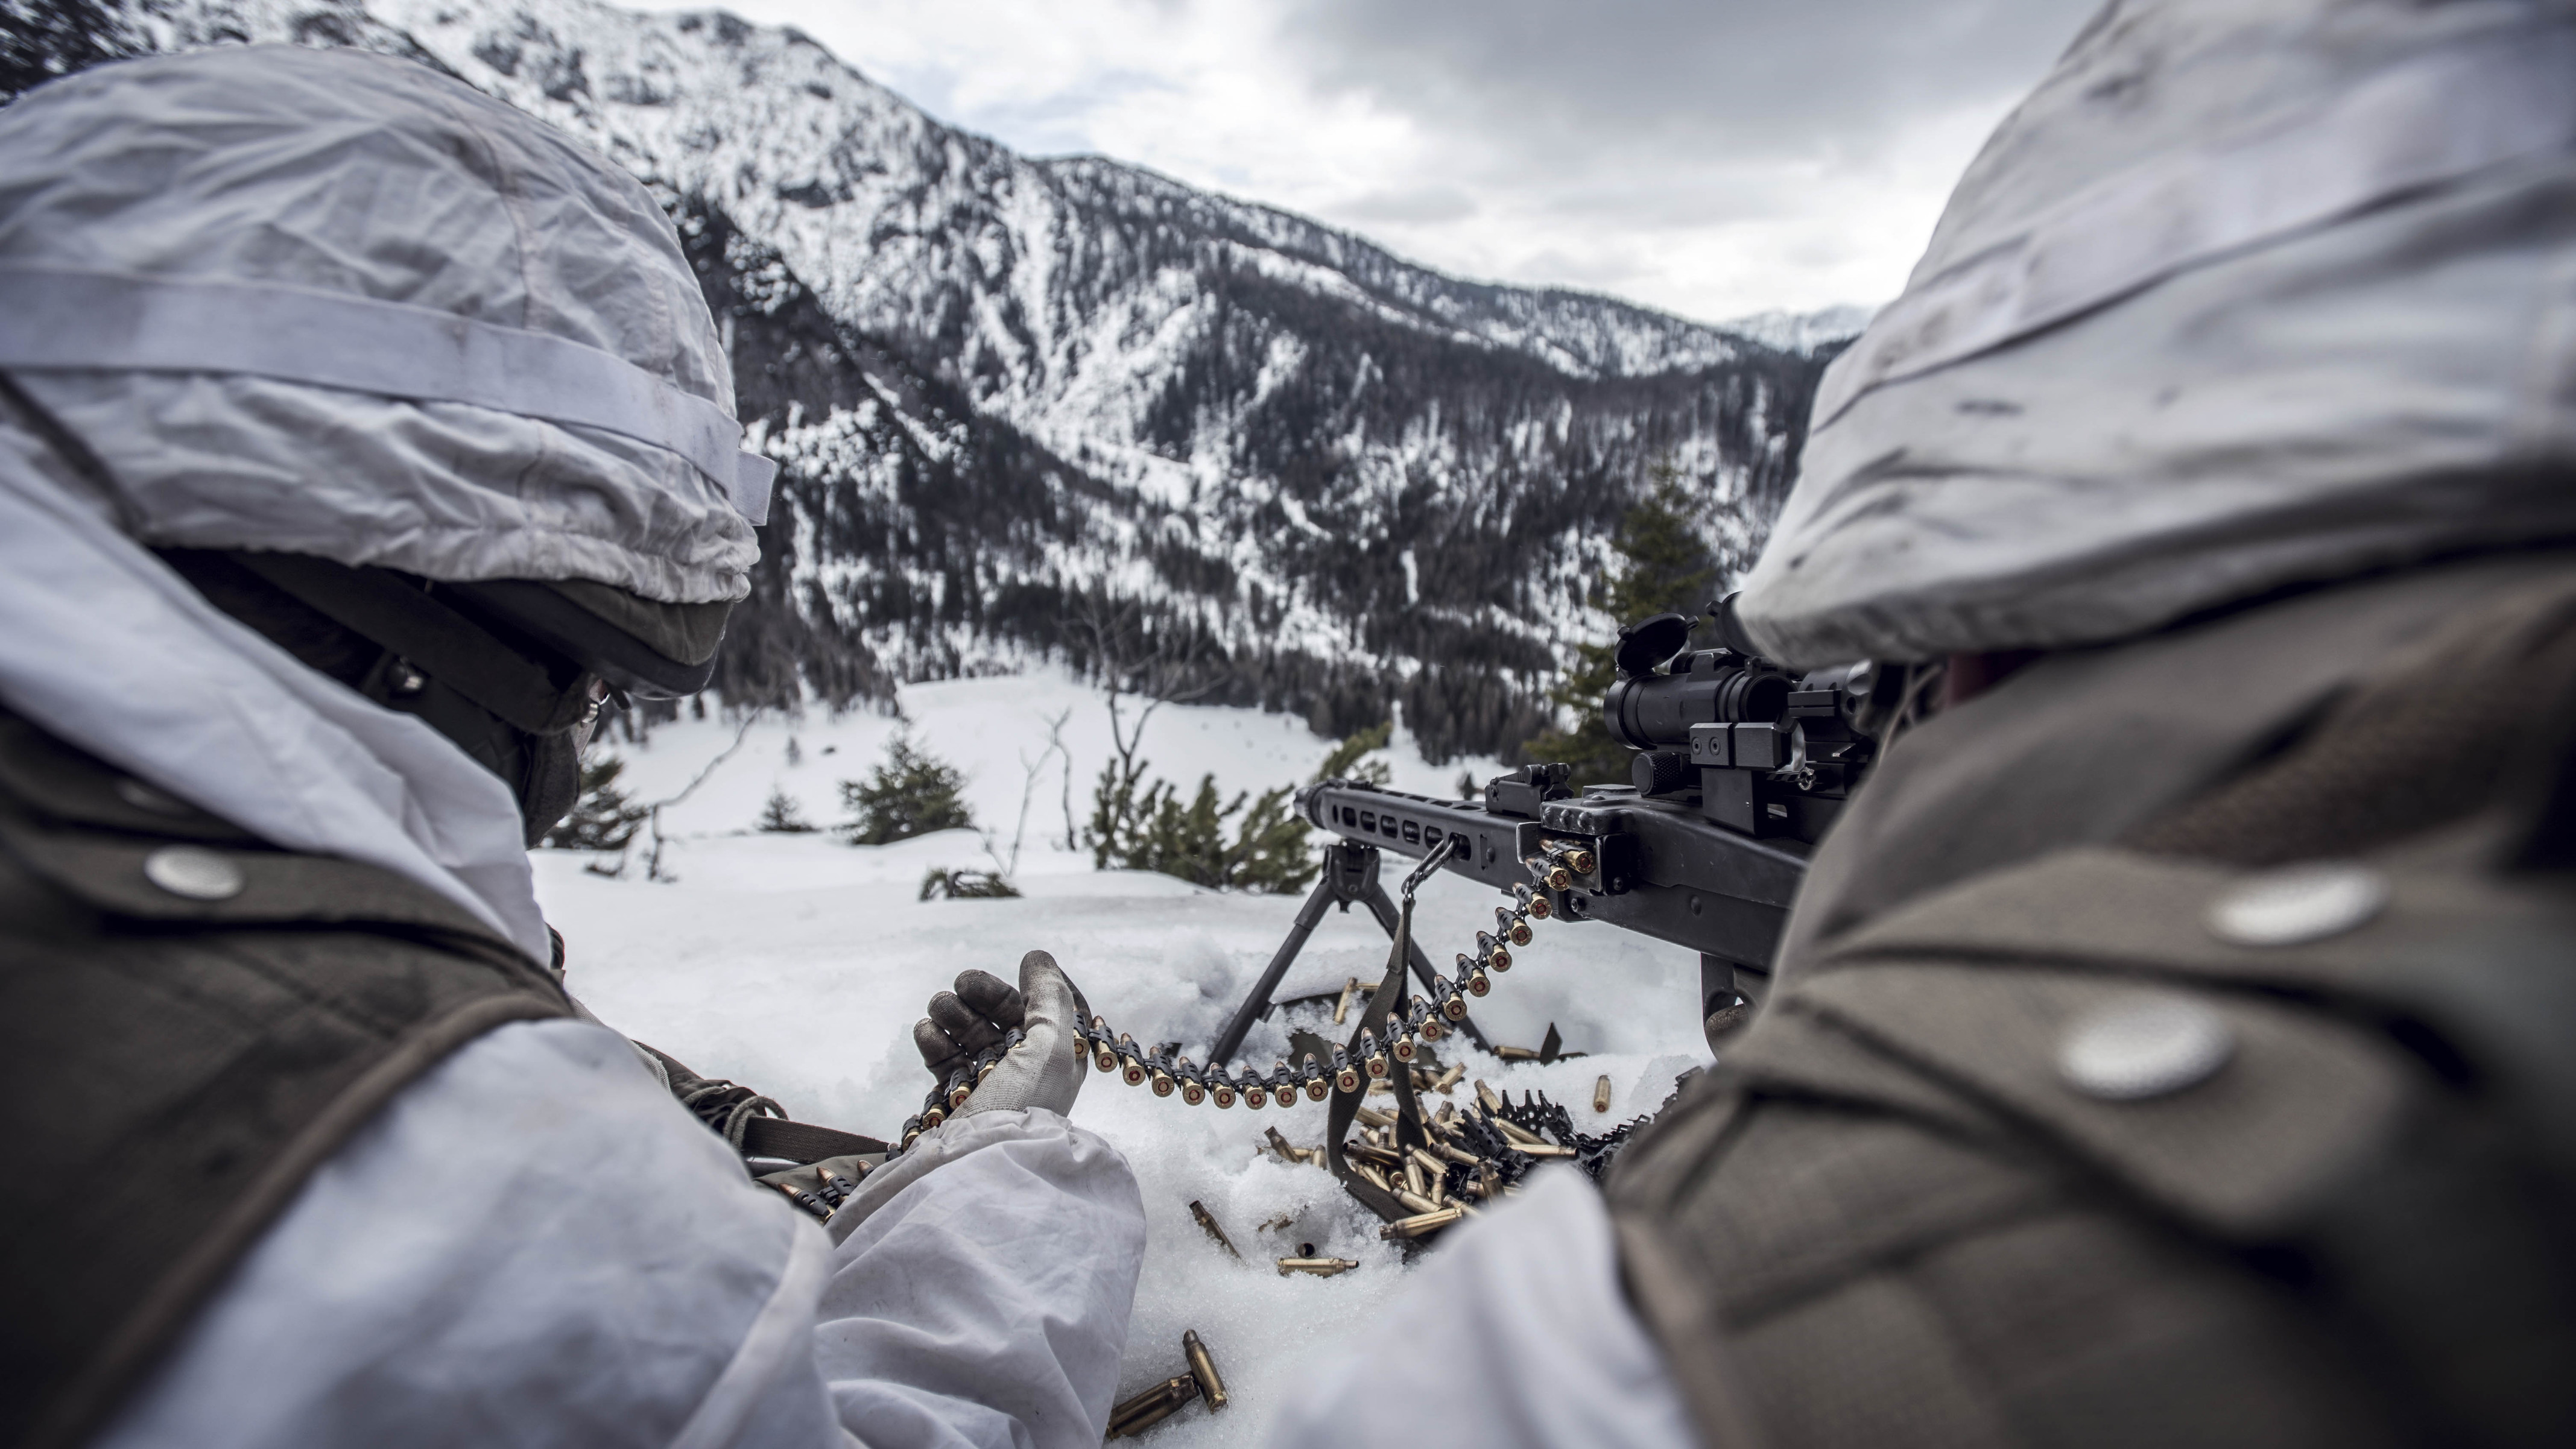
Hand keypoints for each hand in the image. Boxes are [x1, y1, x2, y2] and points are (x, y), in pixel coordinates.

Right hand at [912, 950, 1088, 1119]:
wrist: (973, 1167)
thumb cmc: (1021, 1108)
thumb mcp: (1051, 1047)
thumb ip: (1050, 998)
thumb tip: (1037, 959)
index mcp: (1061, 1061)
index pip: (1054, 1011)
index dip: (1038, 985)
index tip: (1021, 966)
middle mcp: (1029, 1073)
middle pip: (1006, 1018)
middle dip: (984, 995)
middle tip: (960, 984)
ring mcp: (990, 1086)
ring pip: (972, 1035)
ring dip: (954, 1014)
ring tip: (938, 1008)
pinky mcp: (956, 1099)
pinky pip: (945, 1060)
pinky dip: (934, 1041)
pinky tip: (926, 1031)